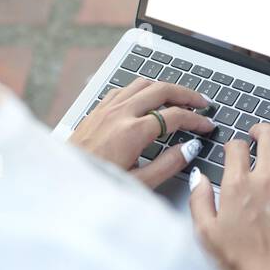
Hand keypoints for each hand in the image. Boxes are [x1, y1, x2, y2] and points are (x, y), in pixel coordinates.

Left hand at [68, 80, 213, 187]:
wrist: (62, 184)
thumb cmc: (97, 186)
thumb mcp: (138, 183)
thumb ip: (168, 164)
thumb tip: (189, 148)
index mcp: (132, 132)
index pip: (175, 116)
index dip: (196, 119)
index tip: (206, 125)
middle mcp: (120, 113)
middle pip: (162, 90)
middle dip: (187, 94)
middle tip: (202, 103)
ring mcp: (106, 108)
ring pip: (143, 83)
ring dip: (165, 88)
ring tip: (179, 98)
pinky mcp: (97, 110)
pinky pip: (125, 88)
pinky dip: (142, 89)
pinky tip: (147, 99)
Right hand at [188, 122, 269, 269]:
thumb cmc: (240, 264)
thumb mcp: (206, 233)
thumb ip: (200, 200)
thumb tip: (200, 179)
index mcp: (239, 186)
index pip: (237, 146)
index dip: (233, 144)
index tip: (234, 151)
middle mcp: (268, 181)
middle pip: (269, 135)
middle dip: (261, 130)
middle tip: (258, 135)